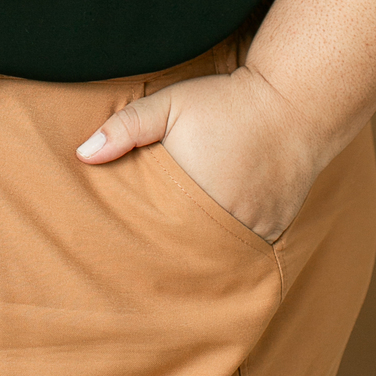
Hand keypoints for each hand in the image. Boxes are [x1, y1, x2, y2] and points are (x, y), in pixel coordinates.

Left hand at [75, 65, 321, 242]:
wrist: (294, 102)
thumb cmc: (225, 102)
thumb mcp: (170, 105)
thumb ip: (125, 128)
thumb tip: (81, 155)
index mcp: (192, 198)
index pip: (155, 238)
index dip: (137, 244)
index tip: (117, 251)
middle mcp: (226, 223)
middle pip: (186, 254)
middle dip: (166, 258)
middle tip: (139, 274)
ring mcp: (254, 231)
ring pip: (218, 259)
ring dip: (200, 257)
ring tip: (175, 263)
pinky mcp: (275, 230)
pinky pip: (247, 253)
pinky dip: (232, 251)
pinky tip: (215, 250)